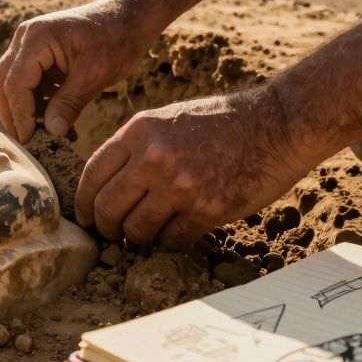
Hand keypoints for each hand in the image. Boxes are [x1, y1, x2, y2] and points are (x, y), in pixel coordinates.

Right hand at [0, 0, 152, 141]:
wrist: (130, 18)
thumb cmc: (117, 39)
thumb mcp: (96, 73)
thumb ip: (70, 102)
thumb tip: (51, 133)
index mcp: (36, 38)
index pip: (14, 83)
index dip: (20, 115)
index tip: (31, 141)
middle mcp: (25, 39)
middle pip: (2, 84)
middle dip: (14, 115)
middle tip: (32, 143)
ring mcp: (29, 46)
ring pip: (11, 86)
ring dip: (27, 112)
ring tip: (52, 135)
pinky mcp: (38, 56)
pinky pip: (28, 84)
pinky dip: (38, 105)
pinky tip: (58, 123)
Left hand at [75, 87, 317, 248]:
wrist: (277, 125)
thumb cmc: (222, 122)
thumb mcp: (168, 119)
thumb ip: (136, 147)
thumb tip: (105, 184)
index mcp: (139, 130)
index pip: (91, 175)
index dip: (84, 203)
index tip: (86, 217)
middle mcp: (154, 157)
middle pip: (107, 208)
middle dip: (106, 227)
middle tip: (113, 234)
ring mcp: (180, 185)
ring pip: (136, 230)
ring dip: (139, 238)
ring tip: (148, 234)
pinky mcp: (206, 209)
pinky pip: (171, 240)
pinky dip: (170, 242)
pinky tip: (178, 233)